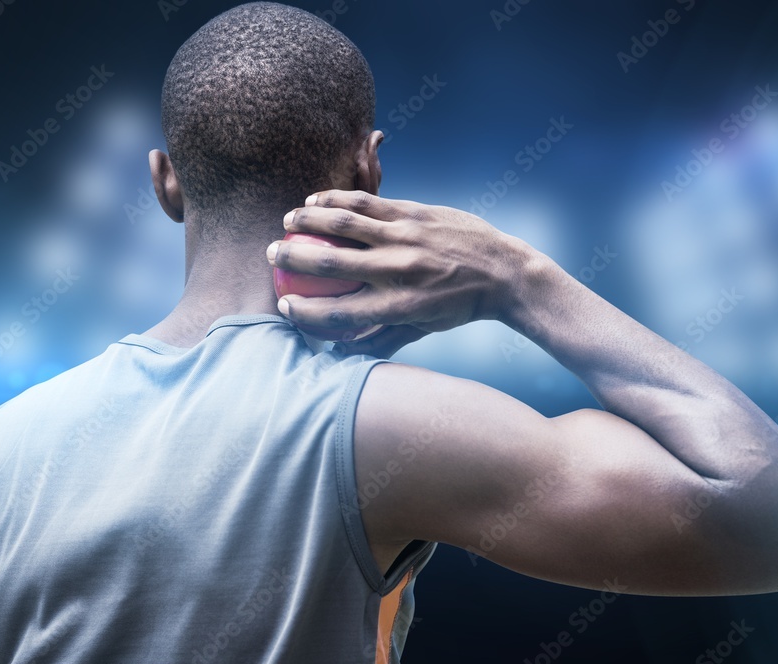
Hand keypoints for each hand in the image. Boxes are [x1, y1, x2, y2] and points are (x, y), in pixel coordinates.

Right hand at [266, 190, 530, 354]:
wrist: (505, 273)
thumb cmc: (459, 306)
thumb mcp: (424, 329)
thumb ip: (382, 338)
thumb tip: (343, 350)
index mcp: (400, 307)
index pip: (340, 313)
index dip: (305, 313)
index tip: (284, 306)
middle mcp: (400, 271)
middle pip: (332, 264)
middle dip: (293, 259)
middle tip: (272, 256)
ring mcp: (407, 237)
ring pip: (344, 223)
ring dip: (308, 219)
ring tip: (288, 220)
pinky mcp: (416, 212)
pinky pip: (367, 203)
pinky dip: (336, 199)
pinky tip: (318, 199)